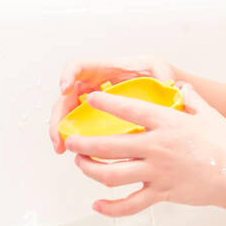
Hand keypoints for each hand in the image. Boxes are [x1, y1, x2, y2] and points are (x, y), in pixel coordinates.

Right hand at [48, 55, 175, 153]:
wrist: (167, 93)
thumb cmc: (159, 78)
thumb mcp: (161, 71)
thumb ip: (162, 74)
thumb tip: (166, 83)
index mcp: (105, 71)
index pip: (79, 68)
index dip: (67, 75)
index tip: (65, 89)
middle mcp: (94, 87)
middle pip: (67, 97)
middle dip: (58, 116)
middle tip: (59, 134)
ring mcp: (94, 104)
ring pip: (69, 115)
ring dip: (61, 132)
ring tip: (62, 148)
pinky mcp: (99, 121)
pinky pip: (83, 130)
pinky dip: (79, 143)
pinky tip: (82, 157)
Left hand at [63, 82, 225, 216]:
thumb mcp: (208, 113)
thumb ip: (191, 98)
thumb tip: (180, 87)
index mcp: (167, 123)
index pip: (129, 109)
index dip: (106, 103)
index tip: (90, 99)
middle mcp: (157, 147)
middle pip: (109, 145)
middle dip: (84, 144)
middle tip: (72, 142)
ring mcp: (158, 172)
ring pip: (112, 175)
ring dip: (90, 170)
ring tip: (81, 164)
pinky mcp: (162, 193)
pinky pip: (131, 204)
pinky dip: (111, 208)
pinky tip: (97, 206)